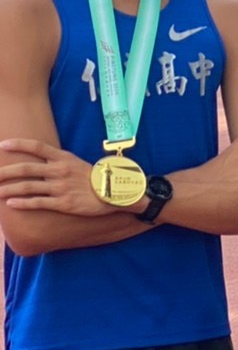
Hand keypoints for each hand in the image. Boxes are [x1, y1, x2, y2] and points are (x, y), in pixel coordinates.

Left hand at [0, 139, 115, 215]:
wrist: (114, 193)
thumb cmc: (95, 177)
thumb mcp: (77, 163)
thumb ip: (58, 161)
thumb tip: (40, 160)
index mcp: (64, 158)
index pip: (37, 147)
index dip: (19, 145)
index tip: (2, 145)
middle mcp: (59, 171)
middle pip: (26, 169)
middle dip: (5, 172)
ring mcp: (60, 187)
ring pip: (27, 187)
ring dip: (8, 189)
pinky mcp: (63, 203)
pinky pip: (38, 203)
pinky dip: (22, 203)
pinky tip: (10, 204)